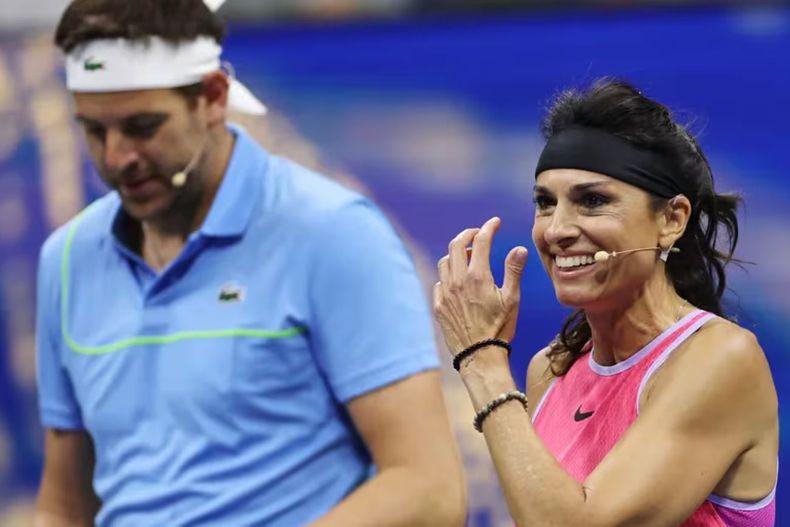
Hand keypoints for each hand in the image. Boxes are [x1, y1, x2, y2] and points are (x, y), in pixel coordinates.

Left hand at [433, 217, 527, 356]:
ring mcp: (445, 293)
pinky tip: (457, 280)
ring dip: (457, 254)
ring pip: (445, 262)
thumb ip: (514, 271)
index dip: (488, 227)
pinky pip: (439, 281)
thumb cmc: (499, 329)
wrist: (479, 356)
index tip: (495, 223)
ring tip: (470, 257)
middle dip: (468, 234)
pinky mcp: (438, 305)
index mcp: (478, 277)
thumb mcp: (512, 299)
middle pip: (456, 245)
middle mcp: (457, 281)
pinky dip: (448, 274)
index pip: (481, 241)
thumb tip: (519, 248)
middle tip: (478, 233)